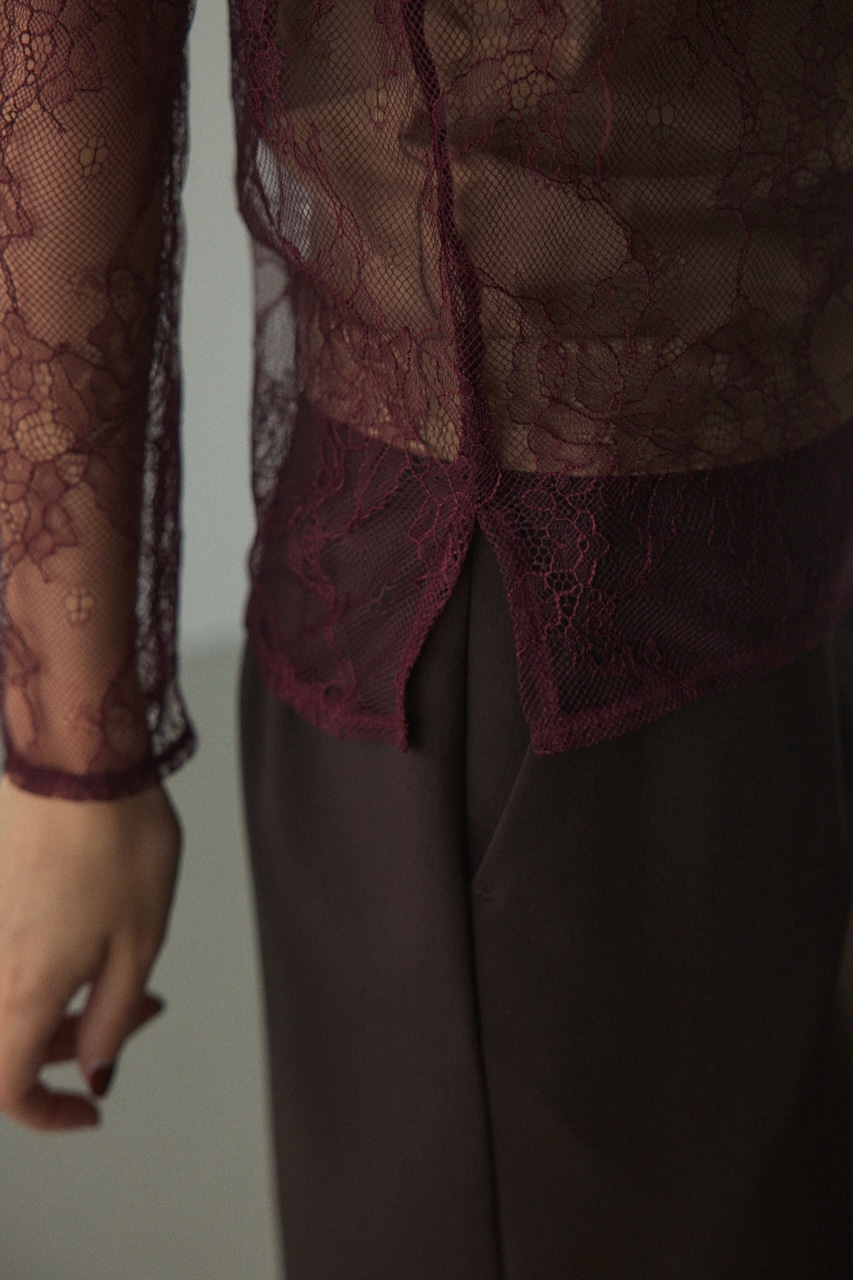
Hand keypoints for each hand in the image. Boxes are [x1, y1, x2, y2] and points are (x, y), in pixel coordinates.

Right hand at [0, 772, 181, 1130]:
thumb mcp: (139, 942)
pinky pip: (8, 956)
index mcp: (21, 989)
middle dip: (74, 1045)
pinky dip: (46, 964)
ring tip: (128, 968)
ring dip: (63, 1003)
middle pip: (8, 1042)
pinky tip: (95, 934)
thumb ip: (111, 1017)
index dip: (47, 1113)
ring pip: (9, 998)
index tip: (90, 1109)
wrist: (80, 758)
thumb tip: (94, 1072)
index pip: (6, 1088)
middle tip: (142, 1012)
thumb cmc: (119, 844)